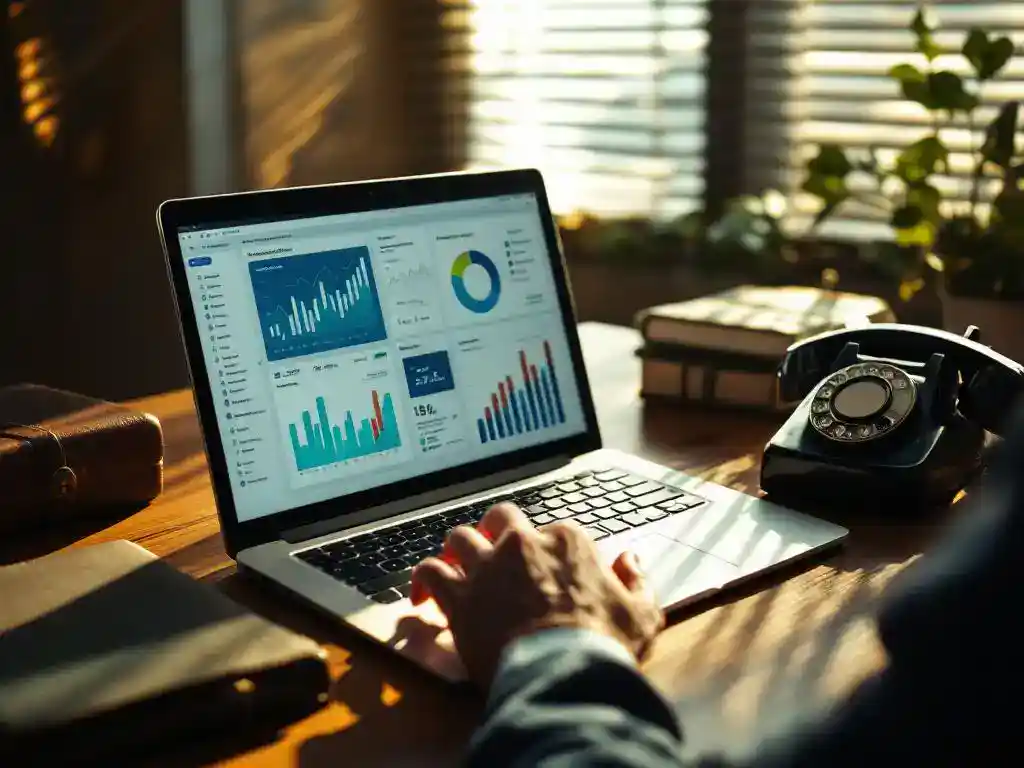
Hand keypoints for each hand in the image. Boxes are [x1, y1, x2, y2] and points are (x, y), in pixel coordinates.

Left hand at [410, 503, 663, 688]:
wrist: (563, 674)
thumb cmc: (604, 646)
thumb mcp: (642, 613)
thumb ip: (637, 581)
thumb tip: (630, 560)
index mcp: (567, 541)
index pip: (551, 529)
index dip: (546, 549)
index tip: (545, 570)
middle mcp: (523, 543)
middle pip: (500, 518)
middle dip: (495, 530)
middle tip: (494, 548)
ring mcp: (487, 567)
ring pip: (459, 538)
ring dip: (457, 549)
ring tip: (457, 564)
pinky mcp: (459, 597)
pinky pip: (430, 572)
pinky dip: (423, 580)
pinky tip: (422, 596)